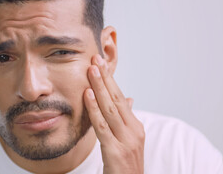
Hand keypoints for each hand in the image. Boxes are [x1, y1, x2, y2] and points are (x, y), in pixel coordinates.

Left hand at [84, 54, 144, 173]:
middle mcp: (133, 131)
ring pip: (110, 108)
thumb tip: (128, 99)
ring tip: (90, 70)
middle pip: (117, 99)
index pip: (121, 98)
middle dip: (105, 78)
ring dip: (100, 87)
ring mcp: (126, 141)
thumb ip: (126, 120)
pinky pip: (102, 126)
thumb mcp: (128, 141)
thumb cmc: (125, 166)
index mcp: (135, 127)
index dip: (110, 80)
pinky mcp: (115, 151)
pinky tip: (87, 95)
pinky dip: (94, 108)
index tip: (100, 63)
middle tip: (95, 59)